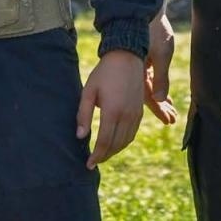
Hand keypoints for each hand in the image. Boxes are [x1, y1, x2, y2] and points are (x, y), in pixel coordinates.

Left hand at [77, 50, 144, 167]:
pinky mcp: (140, 111)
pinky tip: (115, 142)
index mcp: (112, 111)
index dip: (96, 156)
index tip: (88, 164)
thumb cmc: (104, 73)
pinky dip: (124, 142)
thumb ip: (83, 114)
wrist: (127, 57)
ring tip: (103, 154)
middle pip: (116, 145)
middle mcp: (127, 115)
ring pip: (126, 141)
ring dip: (114, 151)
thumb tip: (80, 136)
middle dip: (104, 156)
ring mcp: (136, 114)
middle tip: (93, 162)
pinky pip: (133, 133)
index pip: (104, 142)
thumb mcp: (88, 91)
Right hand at [144, 9, 178, 123]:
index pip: (150, 98)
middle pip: (149, 97)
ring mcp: (138, 68)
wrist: (142, 12)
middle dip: (161, 108)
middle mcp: (137, 73)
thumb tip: (160, 99)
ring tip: (171, 112)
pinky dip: (157, 89)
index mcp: (139, 73)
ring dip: (160, 101)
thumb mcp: (161, 54)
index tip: (169, 121)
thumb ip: (161, 78)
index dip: (159, 110)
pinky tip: (163, 96)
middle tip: (172, 119)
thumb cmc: (153, 31)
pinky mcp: (141, 61)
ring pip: (149, 90)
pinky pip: (149, 80)